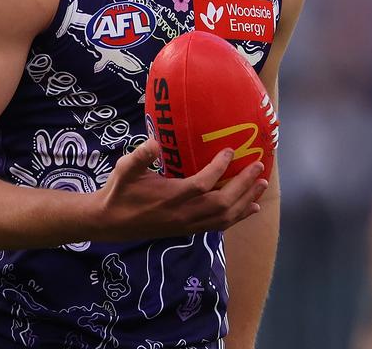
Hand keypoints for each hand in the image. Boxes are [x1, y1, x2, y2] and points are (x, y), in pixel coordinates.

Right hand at [93, 139, 267, 240]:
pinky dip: (238, 216)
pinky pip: (219, 225)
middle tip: (259, 166)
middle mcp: (183, 214)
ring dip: (245, 200)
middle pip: (222, 202)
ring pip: (225, 217)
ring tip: (261, 185)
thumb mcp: (124, 169)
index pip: (202, 184)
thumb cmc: (119, 192)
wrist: (110, 222)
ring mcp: (188, 224)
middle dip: (243, 184)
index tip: (231, 151)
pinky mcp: (188, 230)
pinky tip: (249, 207)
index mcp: (170, 197)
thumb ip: (140, 156)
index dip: (219, 168)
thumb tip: (155, 141)